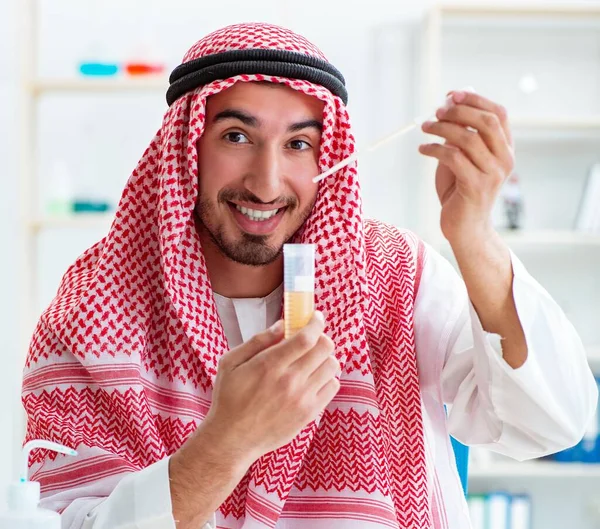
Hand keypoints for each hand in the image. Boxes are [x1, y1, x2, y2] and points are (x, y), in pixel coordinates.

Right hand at [199, 312, 338, 463]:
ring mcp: (302, 399)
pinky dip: (327, 377)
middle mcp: (290, 381)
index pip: (306, 337)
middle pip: (325, 348)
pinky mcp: (309, 414)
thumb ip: (258, 341)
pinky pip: (332, 386)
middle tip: (312, 338)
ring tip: (311, 359)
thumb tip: (282, 324)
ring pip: (332, 366)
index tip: (315, 317)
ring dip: (324, 357)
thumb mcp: (231, 362)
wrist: (232, 439)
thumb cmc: (228, 398)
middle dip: (321, 336)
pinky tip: (313, 378)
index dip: (316, 322)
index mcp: (270, 365)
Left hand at [419, 90, 514, 246]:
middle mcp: (504, 160)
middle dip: (459, 111)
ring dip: (442, 129)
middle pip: (486, 122)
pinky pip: (453, 158)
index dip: (475, 100)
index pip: (499, 114)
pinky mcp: (475, 187)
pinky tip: (422, 149)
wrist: (465, 227)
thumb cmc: (461, 190)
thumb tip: (448, 106)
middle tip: (436, 111)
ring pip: (467, 139)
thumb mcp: (464, 158)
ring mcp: (492, 174)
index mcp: (505, 149)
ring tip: (425, 128)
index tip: (452, 94)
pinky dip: (434, 149)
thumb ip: (463, 135)